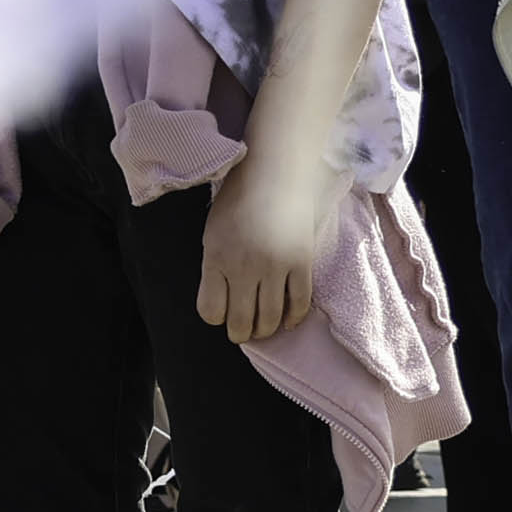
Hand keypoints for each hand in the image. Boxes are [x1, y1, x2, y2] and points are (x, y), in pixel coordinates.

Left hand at [195, 143, 339, 345]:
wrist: (273, 177)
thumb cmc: (237, 203)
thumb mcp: (212, 234)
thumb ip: (214, 266)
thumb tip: (221, 299)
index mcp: (215, 259)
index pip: (210, 310)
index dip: (215, 317)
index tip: (220, 315)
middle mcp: (243, 268)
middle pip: (241, 320)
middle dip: (240, 333)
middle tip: (241, 334)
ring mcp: (275, 268)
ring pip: (270, 317)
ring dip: (265, 330)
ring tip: (262, 330)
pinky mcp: (302, 264)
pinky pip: (299, 303)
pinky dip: (293, 318)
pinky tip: (288, 321)